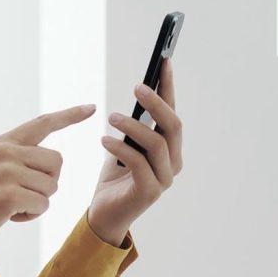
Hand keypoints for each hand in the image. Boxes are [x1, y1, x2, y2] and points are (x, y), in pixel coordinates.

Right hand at [0, 103, 96, 252]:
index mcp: (3, 142)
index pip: (43, 123)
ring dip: (39, 202)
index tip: (92, 107)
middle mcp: (5, 151)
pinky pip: (43, 205)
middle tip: (24, 195)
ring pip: (52, 186)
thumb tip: (54, 161)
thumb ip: (19, 157)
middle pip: (57, 162)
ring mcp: (6, 171)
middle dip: (48, 183)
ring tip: (12, 206)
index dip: (70, 116)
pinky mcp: (9, 194)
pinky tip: (10, 216)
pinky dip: (32, 215)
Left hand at [89, 56, 183, 243]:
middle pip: (173, 126)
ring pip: (157, 143)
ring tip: (111, 117)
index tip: (164, 61)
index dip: (169, 87)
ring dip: (133, 126)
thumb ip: (134, 126)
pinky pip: (138, 162)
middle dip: (156, 103)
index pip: (172, 113)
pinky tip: (104, 140)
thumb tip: (138, 93)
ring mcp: (164, 179)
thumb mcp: (124, 146)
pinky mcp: (150, 191)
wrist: (104, 215)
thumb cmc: (115, 178)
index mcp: (170, 150)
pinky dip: (120, 147)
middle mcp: (173, 163)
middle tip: (137, 88)